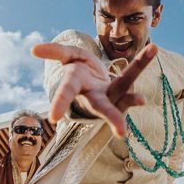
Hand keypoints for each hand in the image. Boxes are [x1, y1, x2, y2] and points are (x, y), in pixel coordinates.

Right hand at [31, 42, 156, 136]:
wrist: (94, 80)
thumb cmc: (79, 69)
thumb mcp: (67, 57)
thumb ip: (54, 52)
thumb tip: (33, 50)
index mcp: (76, 86)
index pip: (67, 93)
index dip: (60, 103)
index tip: (53, 118)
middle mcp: (94, 96)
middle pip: (102, 107)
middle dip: (111, 117)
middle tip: (122, 133)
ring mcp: (111, 95)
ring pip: (122, 93)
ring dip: (133, 98)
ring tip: (143, 100)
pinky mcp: (122, 89)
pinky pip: (131, 78)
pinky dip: (142, 62)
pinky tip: (150, 61)